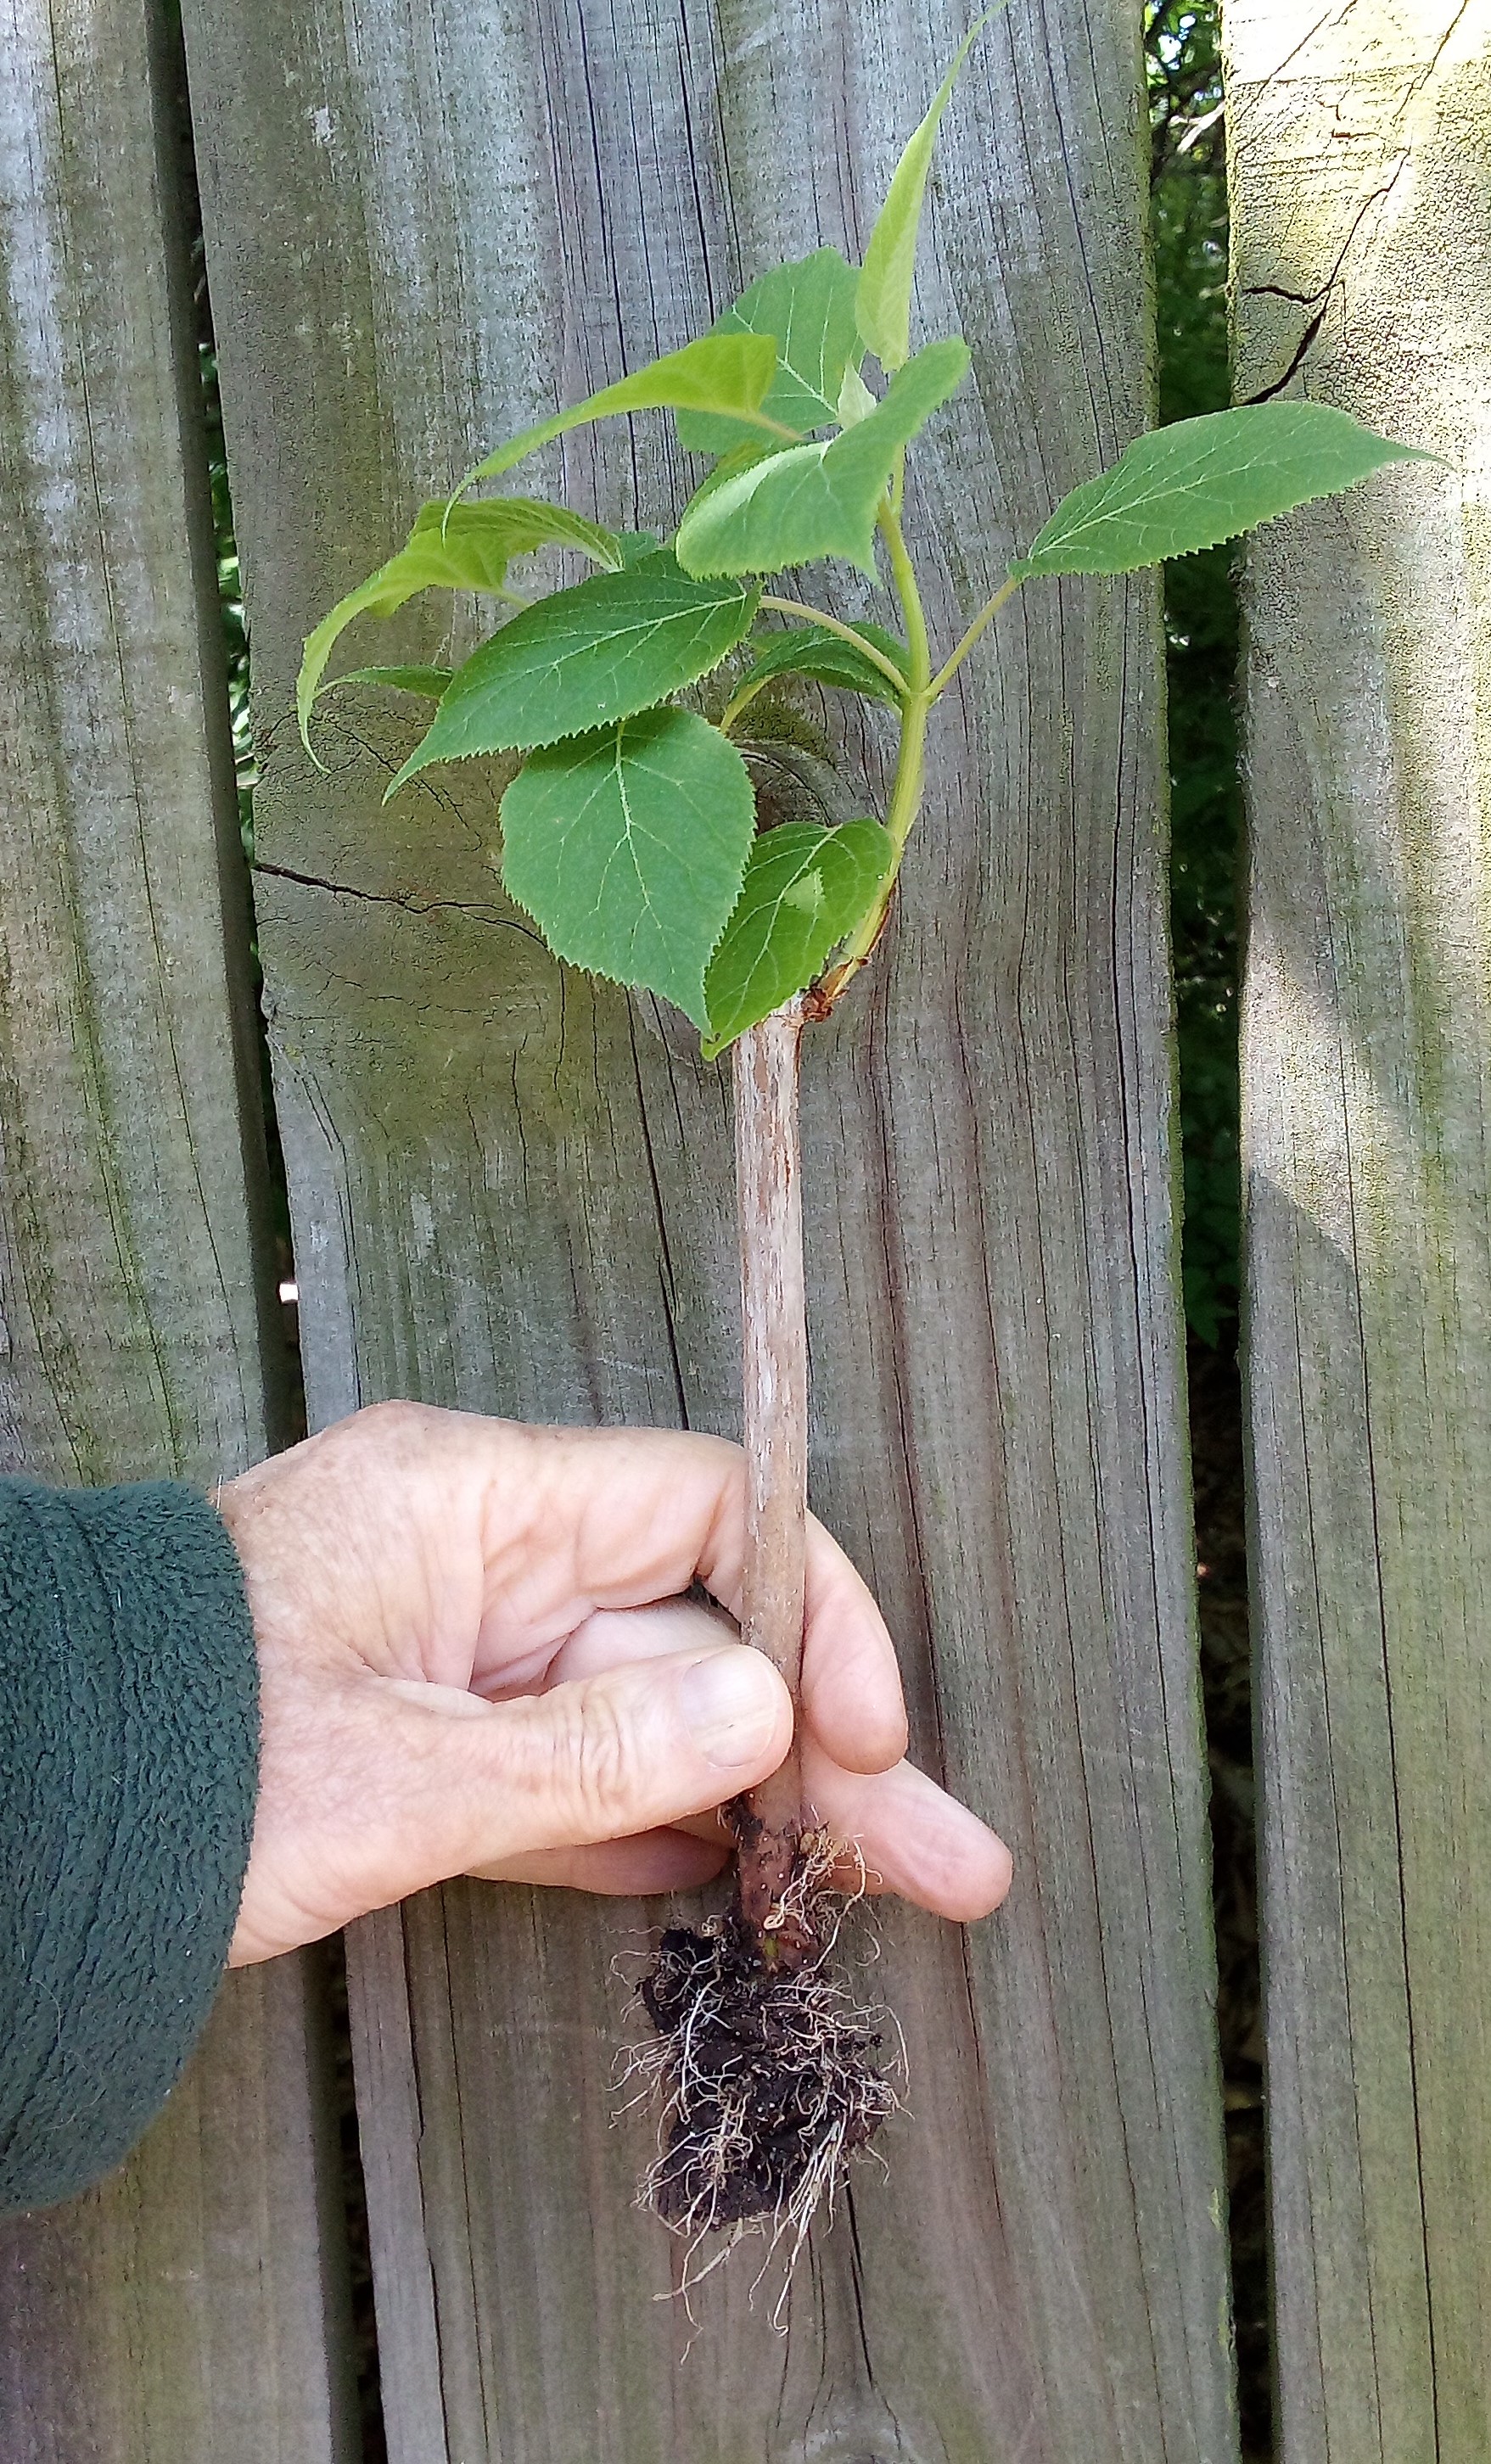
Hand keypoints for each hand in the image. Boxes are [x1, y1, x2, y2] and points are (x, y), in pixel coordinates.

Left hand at [216, 1402, 1012, 1964]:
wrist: (16, 1816)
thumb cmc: (175, 1761)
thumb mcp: (400, 1776)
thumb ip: (598, 1755)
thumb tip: (772, 1727)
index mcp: (479, 1498)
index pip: (710, 1511)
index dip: (814, 1618)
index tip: (867, 1739)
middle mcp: (483, 1552)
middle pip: (699, 1636)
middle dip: (825, 1752)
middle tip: (942, 1859)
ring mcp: (456, 1644)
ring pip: (645, 1713)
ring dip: (755, 1805)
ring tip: (877, 1891)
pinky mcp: (424, 1731)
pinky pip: (564, 1767)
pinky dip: (639, 1824)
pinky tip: (727, 1882)